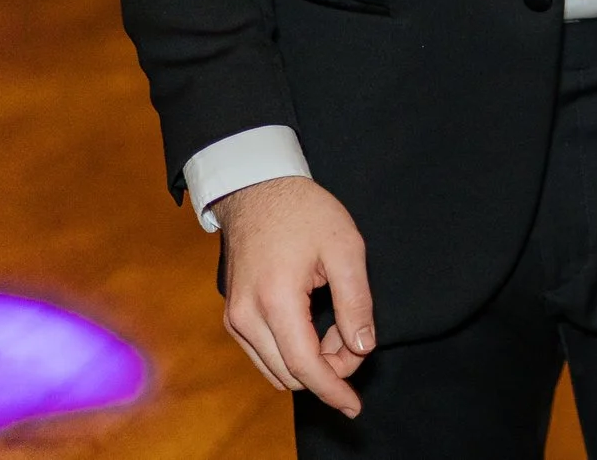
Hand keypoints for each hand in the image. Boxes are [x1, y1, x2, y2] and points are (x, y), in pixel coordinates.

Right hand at [209, 176, 371, 416]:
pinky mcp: (234, 317)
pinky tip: (317, 327)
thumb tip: (362, 348)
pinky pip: (265, 354)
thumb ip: (356, 301)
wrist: (258, 192)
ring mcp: (236, 319)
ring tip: (338, 327)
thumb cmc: (306, 214)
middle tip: (356, 339)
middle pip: (290, 373)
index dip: (332, 389)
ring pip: (276, 369)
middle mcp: (247, 318)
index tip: (354, 406)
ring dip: (310, 363)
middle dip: (328, 370)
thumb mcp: (345, 249)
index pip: (304, 365)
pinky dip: (293, 353)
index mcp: (276, 300)